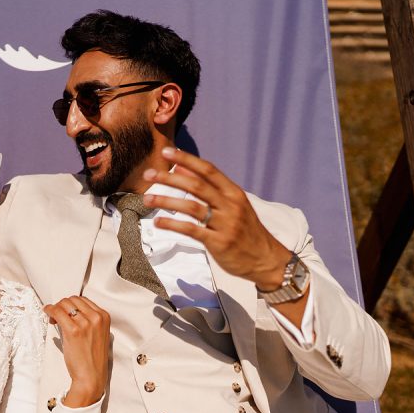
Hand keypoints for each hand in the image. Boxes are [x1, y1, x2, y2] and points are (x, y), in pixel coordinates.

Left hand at [43, 296, 109, 407]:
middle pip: (73, 299)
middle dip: (63, 305)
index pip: (84, 300)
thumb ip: (89, 321)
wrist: (91, 377)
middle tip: (57, 315)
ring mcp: (85, 323)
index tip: (65, 311)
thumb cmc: (93, 359)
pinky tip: (47, 313)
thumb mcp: (97, 335)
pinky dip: (50, 310)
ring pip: (65, 304)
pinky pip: (57, 312)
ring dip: (56, 308)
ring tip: (53, 317)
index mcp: (104, 317)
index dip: (71, 304)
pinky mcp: (73, 330)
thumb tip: (70, 312)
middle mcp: (96, 318)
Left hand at [142, 147, 290, 289]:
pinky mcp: (218, 243)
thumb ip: (209, 188)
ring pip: (191, 207)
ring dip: (166, 201)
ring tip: (147, 198)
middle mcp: (230, 205)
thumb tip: (181, 169)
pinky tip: (158, 222)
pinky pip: (191, 230)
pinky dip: (173, 224)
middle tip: (148, 174)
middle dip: (170, 179)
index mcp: (234, 193)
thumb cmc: (245, 231)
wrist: (266, 260)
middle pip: (197, 186)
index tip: (167, 152)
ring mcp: (225, 224)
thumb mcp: (232, 205)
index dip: (186, 159)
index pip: (208, 170)